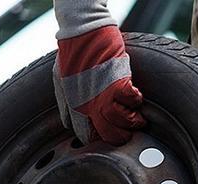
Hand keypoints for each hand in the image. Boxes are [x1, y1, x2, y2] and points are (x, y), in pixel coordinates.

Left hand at [53, 25, 145, 145]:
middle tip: (128, 132)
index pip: (87, 135)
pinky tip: (136, 96)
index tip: (108, 134)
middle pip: (108, 134)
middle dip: (120, 137)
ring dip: (132, 121)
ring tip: (137, 118)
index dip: (99, 138)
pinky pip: (132, 100)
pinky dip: (136, 100)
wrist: (82, 31)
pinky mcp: (117, 80)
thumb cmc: (72, 53)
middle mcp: (89, 103)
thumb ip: (66, 104)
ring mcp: (104, 93)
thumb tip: (69, 122)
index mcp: (75, 106)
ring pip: (122, 121)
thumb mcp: (60, 82)